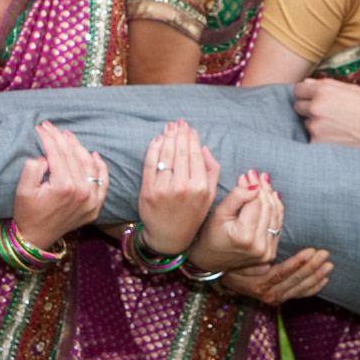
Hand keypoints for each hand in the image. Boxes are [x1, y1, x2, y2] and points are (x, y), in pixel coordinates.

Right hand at [12, 123, 107, 249]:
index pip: (58, 153)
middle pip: (73, 156)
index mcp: (64, 187)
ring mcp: (91, 201)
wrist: (34, 239)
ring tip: (67, 136)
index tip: (41, 127)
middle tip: (51, 127)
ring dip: (79, 148)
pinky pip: (103, 182)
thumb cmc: (26, 213)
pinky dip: (100, 167)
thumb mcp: (22, 190)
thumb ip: (33, 168)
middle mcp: (82, 193)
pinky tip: (93, 154)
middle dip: (60, 139)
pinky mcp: (95, 207)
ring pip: (89, 165)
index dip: (48, 137)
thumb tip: (47, 156)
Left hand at [137, 120, 220, 254]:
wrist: (169, 237)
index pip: (195, 155)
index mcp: (200, 187)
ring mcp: (164, 189)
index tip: (189, 127)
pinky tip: (157, 139)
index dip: (191, 138)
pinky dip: (153, 149)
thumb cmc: (192, 214)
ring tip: (169, 127)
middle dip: (179, 133)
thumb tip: (203, 148)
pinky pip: (150, 164)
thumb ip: (212, 171)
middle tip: (178, 122)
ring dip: (167, 137)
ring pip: (166, 155)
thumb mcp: (210, 196)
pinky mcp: (148, 191)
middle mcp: (183, 187)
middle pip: (180, 152)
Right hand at [188, 170, 282, 271]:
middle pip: (267, 208)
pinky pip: (277, 226)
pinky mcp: (270, 253)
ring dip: (270, 196)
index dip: (253, 186)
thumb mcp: (219, 214)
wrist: (210, 259)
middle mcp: (259, 247)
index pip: (255, 203)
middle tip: (255, 174)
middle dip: (262, 188)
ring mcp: (266, 252)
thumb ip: (236, 198)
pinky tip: (272, 196)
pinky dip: (276, 209)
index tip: (248, 173)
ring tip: (264, 181)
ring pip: (275, 215)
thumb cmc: (211, 235)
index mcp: (244, 237)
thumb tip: (254, 186)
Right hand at [222, 248, 331, 304]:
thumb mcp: (238, 262)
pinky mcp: (280, 300)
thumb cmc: (233, 266)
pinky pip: (300, 295)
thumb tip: (265, 263)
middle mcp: (269, 294)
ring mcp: (276, 298)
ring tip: (329, 265)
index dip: (298, 262)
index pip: (283, 273)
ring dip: (316, 276)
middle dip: (312, 267)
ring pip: (300, 288)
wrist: (227, 281)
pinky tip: (324, 280)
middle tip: (325, 254)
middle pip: (295, 281)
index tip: (311, 250)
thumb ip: (252, 262)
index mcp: (260, 284)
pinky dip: (313, 288)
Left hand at [294, 78, 359, 157]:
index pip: (298, 89)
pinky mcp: (316, 139)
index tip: (310, 96)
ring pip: (304, 120)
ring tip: (332, 122)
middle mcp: (316, 107)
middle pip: (297, 105)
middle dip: (307, 107)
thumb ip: (326, 84)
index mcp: (323, 91)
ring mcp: (315, 125)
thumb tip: (307, 83)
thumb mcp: (350, 89)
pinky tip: (333, 132)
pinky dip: (318, 134)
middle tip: (323, 110)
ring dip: (313, 121)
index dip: (305, 93)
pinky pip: (310, 134)